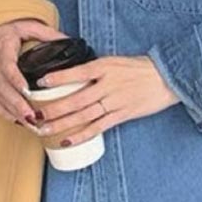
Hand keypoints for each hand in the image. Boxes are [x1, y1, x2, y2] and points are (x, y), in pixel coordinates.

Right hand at [0, 18, 67, 126]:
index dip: (16, 80)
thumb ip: (48, 33)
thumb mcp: (28, 24)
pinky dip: (3, 112)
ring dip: (12, 112)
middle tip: (33, 118)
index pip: (7, 67)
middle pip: (2, 88)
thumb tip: (69, 41)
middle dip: (17, 105)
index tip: (27, 92)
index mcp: (2, 48)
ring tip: (30, 124)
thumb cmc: (7, 25)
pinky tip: (17, 121)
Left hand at [25, 55, 180, 143]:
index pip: (77, 72)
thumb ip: (94, 69)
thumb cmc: (140, 68)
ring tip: (43, 129)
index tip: (40, 83)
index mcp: (105, 66)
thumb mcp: (115, 61)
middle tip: (34, 114)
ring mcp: (115, 101)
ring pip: (83, 115)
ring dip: (61, 124)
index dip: (58, 78)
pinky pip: (98, 127)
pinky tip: (66, 140)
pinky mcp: (122, 114)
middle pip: (76, 99)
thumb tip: (71, 78)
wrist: (166, 78)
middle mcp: (108, 84)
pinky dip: (81, 135)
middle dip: (53, 108)